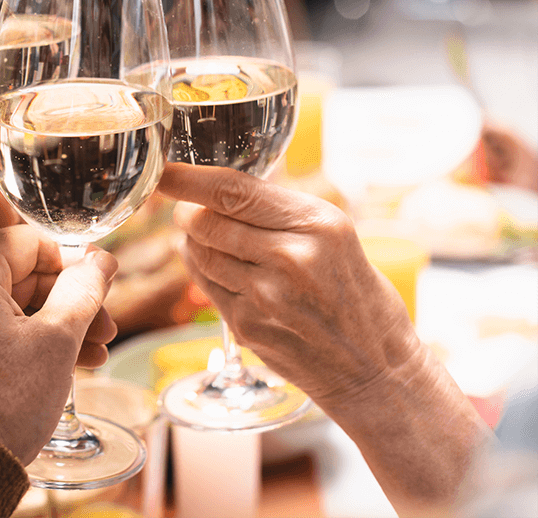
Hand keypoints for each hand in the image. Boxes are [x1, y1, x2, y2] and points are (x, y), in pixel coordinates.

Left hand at [0, 226, 118, 463]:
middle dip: (68, 301)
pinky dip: (23, 340)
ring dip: (53, 324)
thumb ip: (83, 290)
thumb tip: (102, 259)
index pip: (28, 242)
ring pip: (7, 306)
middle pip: (18, 275)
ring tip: (95, 352)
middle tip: (106, 327)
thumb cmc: (2, 403)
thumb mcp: (56, 340)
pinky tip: (64, 363)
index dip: (72, 261)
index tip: (103, 282)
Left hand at [157, 162, 420, 407]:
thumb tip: (219, 186)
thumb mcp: (335, 238)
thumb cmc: (356, 296)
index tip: (165, 171)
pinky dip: (203, 272)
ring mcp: (266, 295)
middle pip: (206, 221)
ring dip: (194, 243)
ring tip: (210, 242)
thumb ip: (280, 212)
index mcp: (317, 224)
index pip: (233, 190)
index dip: (188, 179)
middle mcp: (290, 256)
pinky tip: (221, 271)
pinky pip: (205, 285)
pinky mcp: (248, 326)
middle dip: (189, 213)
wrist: (375, 371)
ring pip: (199, 252)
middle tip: (189, 211)